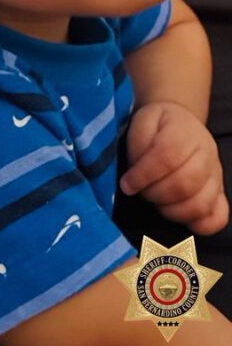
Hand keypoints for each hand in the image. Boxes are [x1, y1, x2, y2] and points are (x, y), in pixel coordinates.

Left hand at [120, 101, 228, 234]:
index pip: (167, 157)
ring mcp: (217, 176)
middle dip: (155, 194)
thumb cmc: (157, 126)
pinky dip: (197, 224)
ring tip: (156, 201)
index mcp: (185, 131)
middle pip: (185, 184)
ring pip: (200, 204)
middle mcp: (207, 153)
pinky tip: (177, 214)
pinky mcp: (220, 193)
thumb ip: (137, 146)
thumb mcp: (141, 123)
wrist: (180, 123)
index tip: (127, 185)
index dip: (144, 175)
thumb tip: (133, 178)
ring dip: (171, 210)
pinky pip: (217, 218)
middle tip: (141, 192)